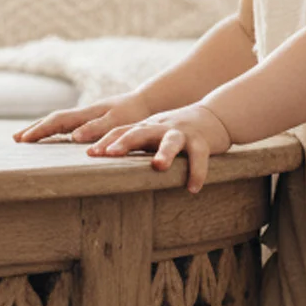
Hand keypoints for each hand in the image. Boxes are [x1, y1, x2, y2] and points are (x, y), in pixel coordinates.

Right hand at [14, 92, 151, 144]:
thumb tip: (73, 137)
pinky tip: (53, 137)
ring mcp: (89, 115)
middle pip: (54, 119)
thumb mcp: (117, 121)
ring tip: (27, 138)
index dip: (40, 130)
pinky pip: (70, 124)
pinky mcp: (95, 119)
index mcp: (87, 113)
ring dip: (43, 128)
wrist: (149, 102)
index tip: (23, 139)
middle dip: (35, 128)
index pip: (57, 121)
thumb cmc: (135, 113)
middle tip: (16, 139)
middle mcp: (85, 113)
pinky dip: (56, 130)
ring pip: (61, 121)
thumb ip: (97, 128)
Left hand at [88, 103, 232, 192]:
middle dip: (124, 142)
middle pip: (139, 132)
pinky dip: (197, 173)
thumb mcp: (153, 133)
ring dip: (165, 153)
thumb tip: (106, 162)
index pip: (121, 131)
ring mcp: (182, 134)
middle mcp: (160, 128)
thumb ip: (135, 143)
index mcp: (145, 127)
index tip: (90, 154)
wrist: (215, 116)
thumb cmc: (178, 131)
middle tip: (110, 154)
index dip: (106, 142)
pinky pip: (199, 157)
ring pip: (171, 141)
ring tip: (159, 166)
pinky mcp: (202, 142)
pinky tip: (193, 189)